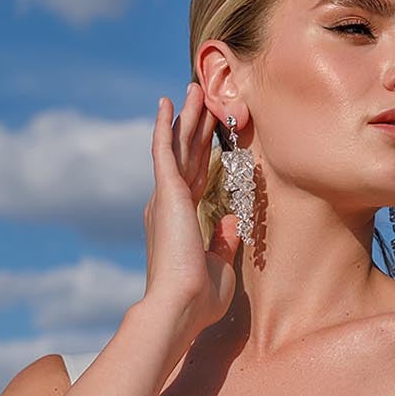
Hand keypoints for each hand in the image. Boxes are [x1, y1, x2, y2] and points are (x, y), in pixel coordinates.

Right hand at [143, 83, 240, 341]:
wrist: (180, 306)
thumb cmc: (200, 299)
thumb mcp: (221, 266)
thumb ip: (224, 242)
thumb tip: (230, 220)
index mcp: (183, 222)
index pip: (195, 178)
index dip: (202, 153)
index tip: (209, 133)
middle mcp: (170, 206)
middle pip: (187, 155)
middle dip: (196, 126)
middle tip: (201, 98)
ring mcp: (166, 198)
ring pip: (179, 146)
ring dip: (186, 117)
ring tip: (193, 89)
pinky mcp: (166, 193)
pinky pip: (164, 151)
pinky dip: (165, 126)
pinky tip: (167, 103)